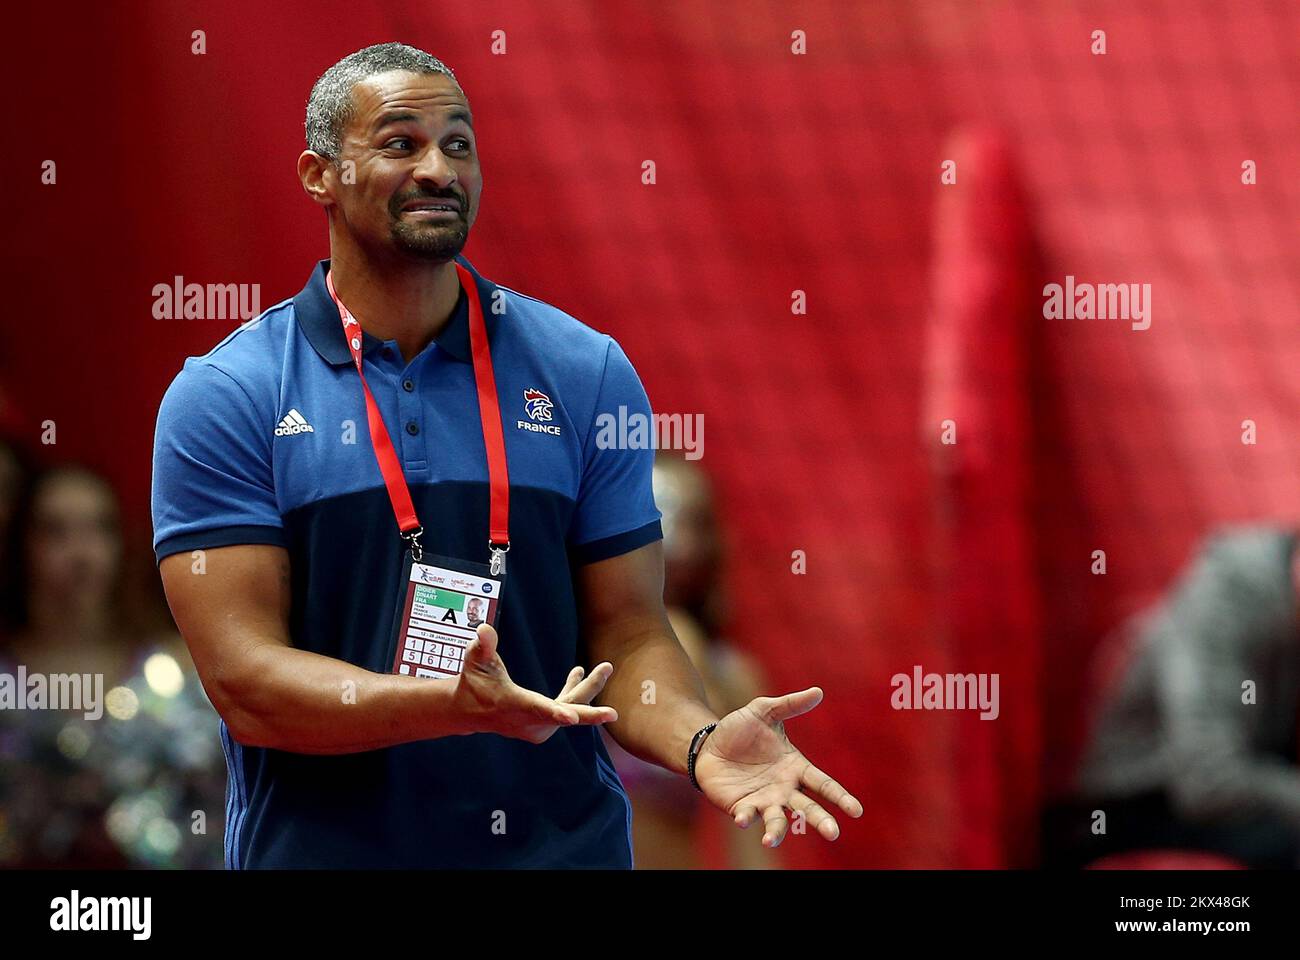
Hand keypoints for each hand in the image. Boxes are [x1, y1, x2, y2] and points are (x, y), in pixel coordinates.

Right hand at [452, 622, 617, 743]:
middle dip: (590, 714)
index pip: (536, 709)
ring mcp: (537, 725)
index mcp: (514, 705)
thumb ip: (483, 646)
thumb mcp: (475, 661)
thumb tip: (484, 628)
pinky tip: (578, 672)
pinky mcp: (542, 724)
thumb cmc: (473, 682)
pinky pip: (565, 708)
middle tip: (612, 714)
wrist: (468, 711)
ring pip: (570, 708)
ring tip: (605, 668)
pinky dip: (574, 691)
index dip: (556, 713)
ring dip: (587, 688)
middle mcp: (528, 720)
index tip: (573, 718)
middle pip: (563, 715)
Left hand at [693, 687, 861, 847]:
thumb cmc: (740, 729)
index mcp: (795, 768)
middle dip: (820, 821)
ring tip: (771, 839)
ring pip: (777, 821)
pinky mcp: (741, 807)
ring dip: (776, 832)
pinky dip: (746, 819)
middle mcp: (784, 789)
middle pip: (807, 808)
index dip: (840, 797)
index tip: (856, 811)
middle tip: (833, 833)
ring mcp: (763, 801)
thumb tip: (817, 692)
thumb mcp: (764, 711)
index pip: (823, 784)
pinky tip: (743, 819)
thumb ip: (789, 705)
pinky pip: (747, 816)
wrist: (708, 742)